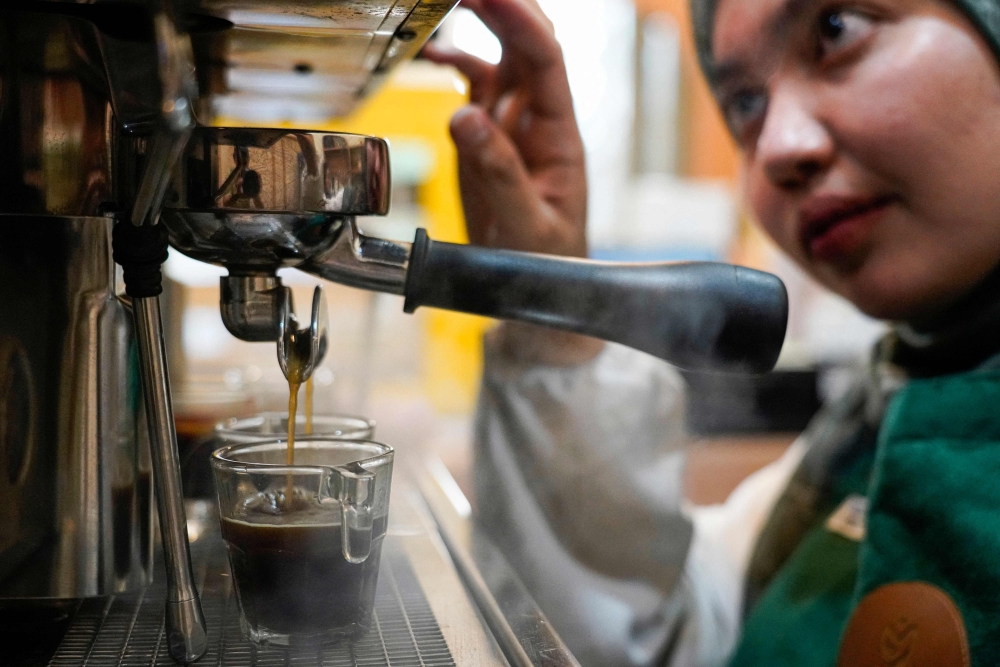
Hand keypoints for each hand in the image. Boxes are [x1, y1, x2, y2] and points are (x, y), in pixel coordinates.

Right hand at [422, 0, 586, 257]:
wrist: (535, 286)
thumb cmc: (546, 261)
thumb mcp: (526, 226)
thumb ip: (499, 173)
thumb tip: (465, 116)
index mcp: (559, 135)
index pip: (544, 60)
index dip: (517, 18)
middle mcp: (539, 118)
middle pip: (526, 41)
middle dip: (500, 4)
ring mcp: (514, 122)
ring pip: (501, 53)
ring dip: (478, 21)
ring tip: (438, 2)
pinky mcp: (489, 134)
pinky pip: (474, 83)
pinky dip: (452, 62)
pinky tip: (429, 54)